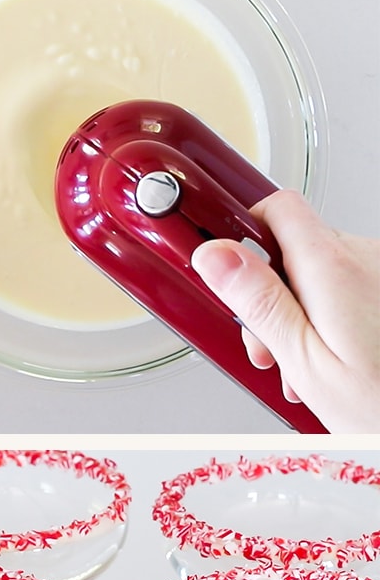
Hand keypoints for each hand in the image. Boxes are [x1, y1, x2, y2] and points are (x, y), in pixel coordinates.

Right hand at [191, 191, 379, 432]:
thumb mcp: (305, 361)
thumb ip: (258, 301)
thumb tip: (215, 254)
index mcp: (334, 268)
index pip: (278, 207)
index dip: (245, 232)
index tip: (230, 271)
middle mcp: (367, 260)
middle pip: (297, 249)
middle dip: (272, 295)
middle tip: (270, 349)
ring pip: (324, 274)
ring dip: (304, 315)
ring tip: (307, 371)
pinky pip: (354, 291)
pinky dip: (336, 321)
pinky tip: (336, 366)